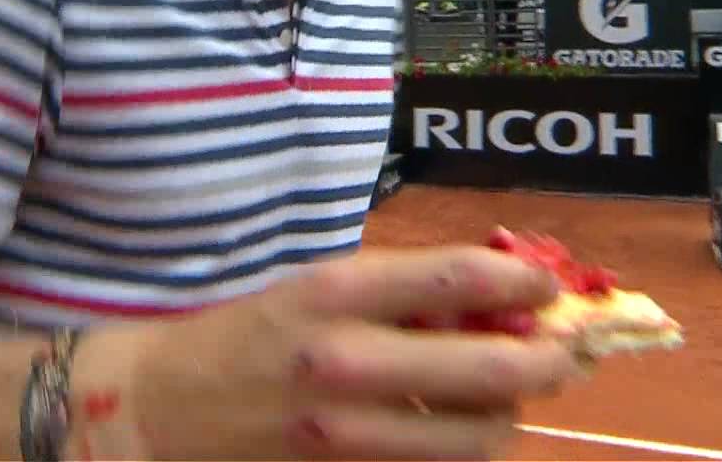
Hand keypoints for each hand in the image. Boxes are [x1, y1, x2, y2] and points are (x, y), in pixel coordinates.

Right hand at [81, 246, 579, 460]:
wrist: (160, 411)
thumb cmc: (248, 337)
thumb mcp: (317, 289)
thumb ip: (402, 293)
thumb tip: (499, 300)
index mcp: (336, 293)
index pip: (460, 278)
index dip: (526, 280)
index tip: (548, 284)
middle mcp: (347, 361)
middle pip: (491, 369)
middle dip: (547, 361)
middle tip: (561, 355)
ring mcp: (347, 433)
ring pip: (478, 436)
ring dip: (506, 416)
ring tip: (500, 399)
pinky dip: (460, 453)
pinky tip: (452, 432)